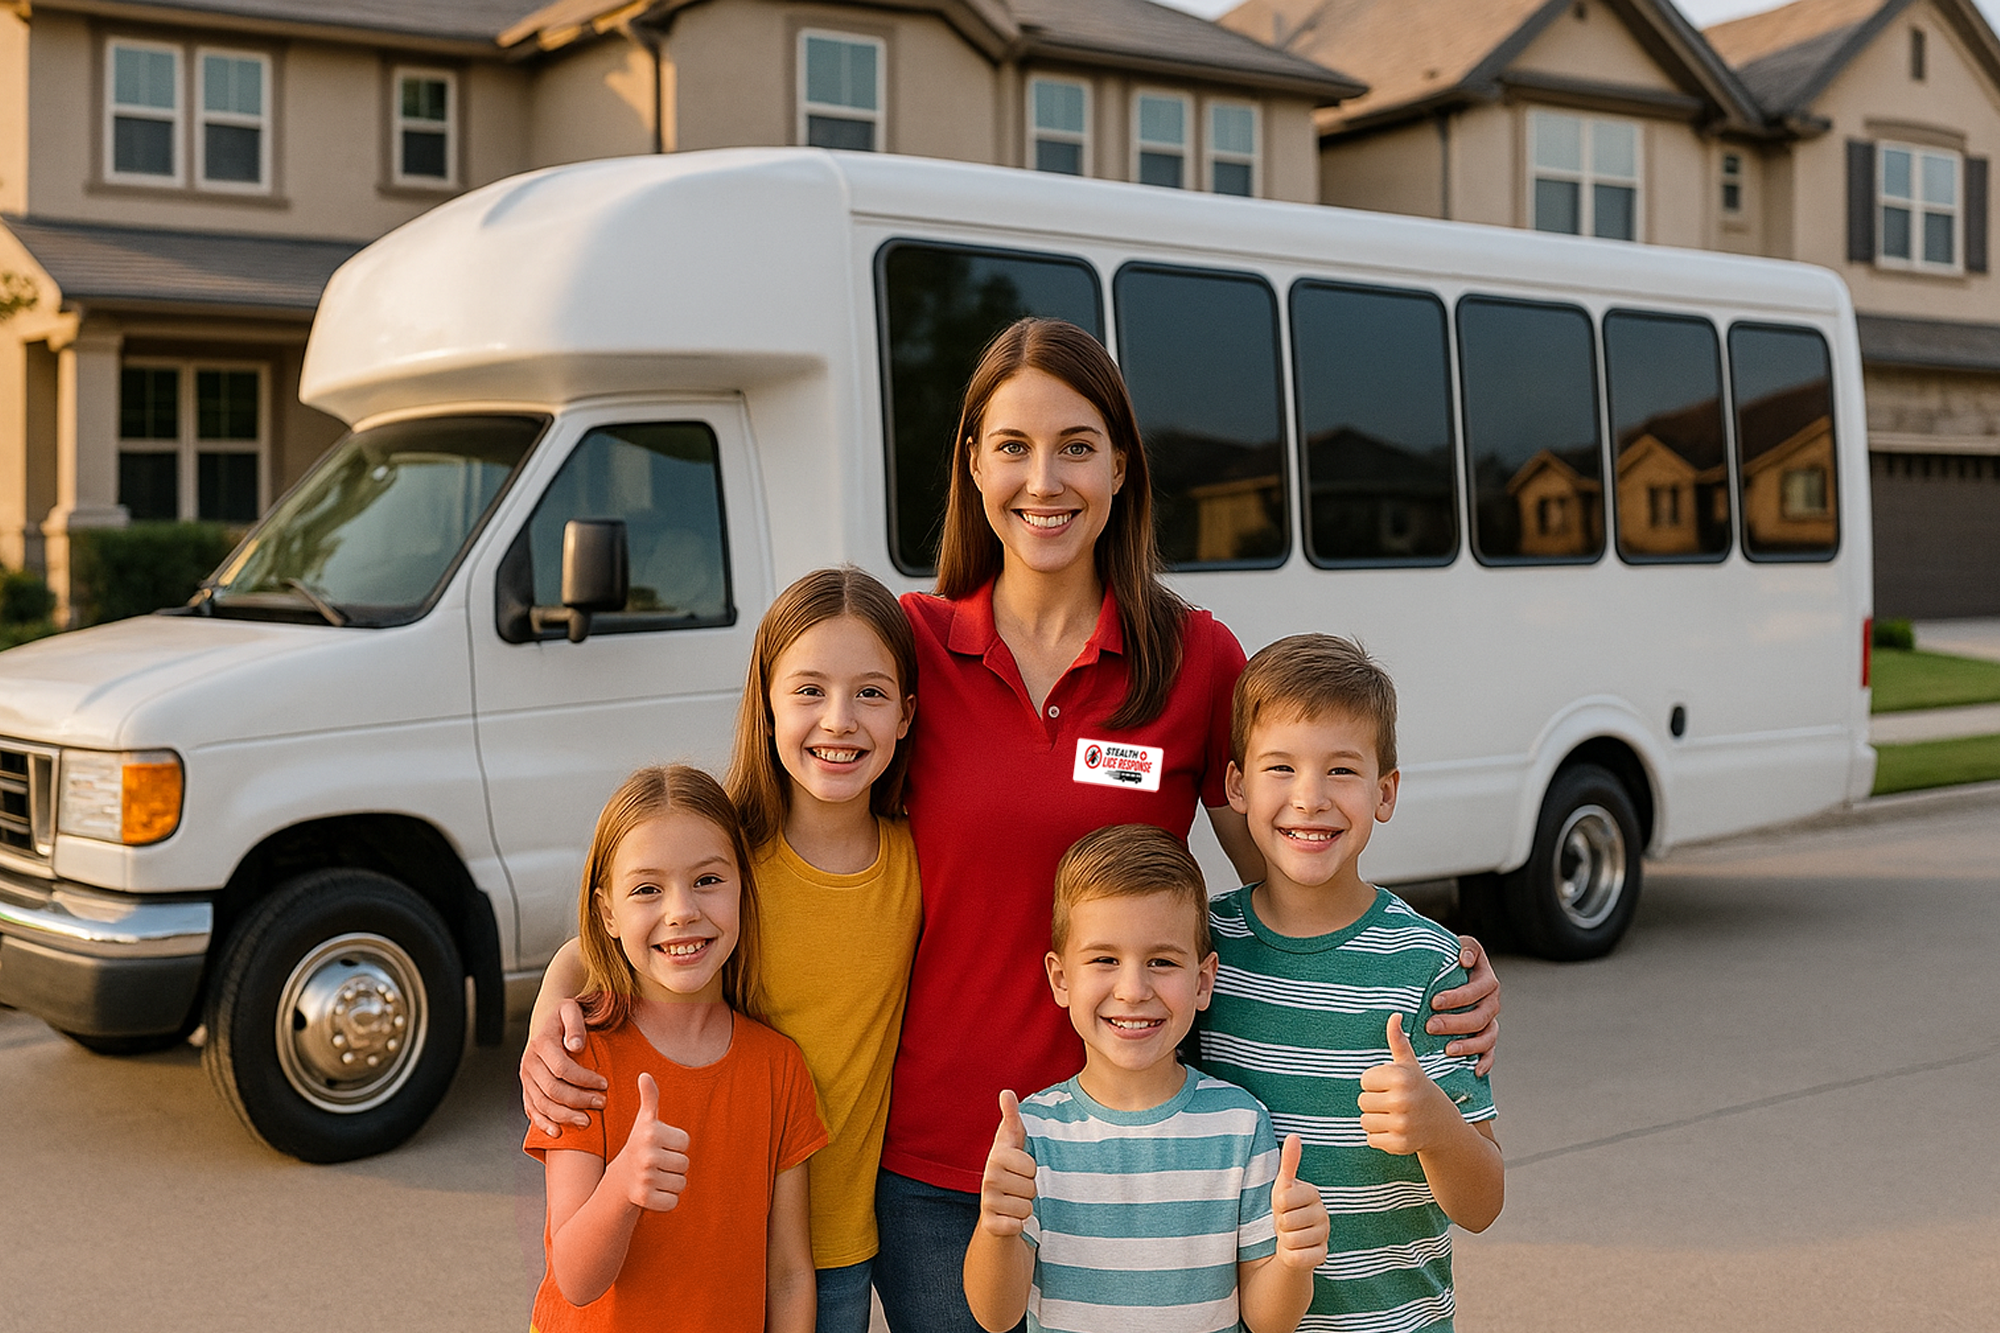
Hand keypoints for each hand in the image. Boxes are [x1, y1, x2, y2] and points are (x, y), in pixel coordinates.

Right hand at [522, 997, 606, 1134]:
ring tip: (586, 1122)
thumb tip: (576, 1046)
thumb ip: (575, 1025)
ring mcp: (526, 1078)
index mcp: (542, 1044)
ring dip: (564, 1116)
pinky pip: (532, 1109)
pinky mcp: (527, 1088)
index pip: (563, 1068)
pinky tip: (558, 1132)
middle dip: (579, 1100)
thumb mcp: (571, 1009)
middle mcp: (530, 1063)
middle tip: (601, 1104)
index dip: (584, 1079)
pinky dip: (543, 1123)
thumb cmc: (564, 1016)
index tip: (605, 1084)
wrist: (546, 1021)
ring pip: (542, 1104)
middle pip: (553, 1089)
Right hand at [610, 1073, 691, 1210]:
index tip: (660, 1145)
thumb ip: (650, 1098)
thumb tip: (645, 1075)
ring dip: (671, 1182)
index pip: (685, 1142)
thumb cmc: (639, 1145)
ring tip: (655, 1176)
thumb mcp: (644, 1121)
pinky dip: (666, 1199)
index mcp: (650, 1133)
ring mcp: (645, 1178)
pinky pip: (674, 1201)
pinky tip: (653, 1192)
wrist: (619, 1180)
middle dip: (674, 1164)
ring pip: (681, 1183)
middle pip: (685, 1163)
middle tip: (657, 1163)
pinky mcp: (644, 1199)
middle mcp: (646, 1155)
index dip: (675, 1145)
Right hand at [977, 1090, 1036, 1237]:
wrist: (995, 1209)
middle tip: (1017, 1188)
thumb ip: (1012, 1117)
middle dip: (1029, 1190)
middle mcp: (988, 1178)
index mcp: (995, 1157)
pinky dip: (1017, 1224)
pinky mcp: (990, 1225)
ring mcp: (987, 1202)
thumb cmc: (1009, 1170)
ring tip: (1013, 1201)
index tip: (1019, 1168)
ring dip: (1025, 1207)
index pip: (1031, 1166)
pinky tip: (1009, 1218)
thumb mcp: (1012, 1142)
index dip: (1031, 1169)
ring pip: (1027, 1208)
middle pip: (1031, 1188)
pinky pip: (1017, 1225)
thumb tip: (1006, 1091)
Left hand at [1270, 1134, 1327, 1271]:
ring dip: (1284, 1241)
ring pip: (1291, 1240)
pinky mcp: (1322, 1256)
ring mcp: (1324, 1236)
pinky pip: (1297, 1257)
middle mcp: (1323, 1214)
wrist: (1290, 1243)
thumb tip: (1294, 1136)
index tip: (1282, 1207)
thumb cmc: (1285, 1211)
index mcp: (1313, 1194)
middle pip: (1286, 1221)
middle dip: (1279, 1225)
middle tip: (1285, 1224)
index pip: (1283, 1199)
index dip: (1276, 1206)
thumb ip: (1289, 1162)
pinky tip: (1295, 1251)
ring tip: (1289, 1236)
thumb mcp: (1283, 1186)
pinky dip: (1289, 1256)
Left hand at [1357, 1015, 1458, 1155]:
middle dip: (1375, 1101)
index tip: (1393, 1086)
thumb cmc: (1421, 1090)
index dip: (1376, 1082)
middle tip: (1395, 1102)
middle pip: (1362, 1100)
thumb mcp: (1411, 1066)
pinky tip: (1396, 1130)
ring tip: (1394, 1116)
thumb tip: (1394, 1015)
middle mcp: (1402, 1100)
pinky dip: (1380, 1137)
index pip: (1364, 1079)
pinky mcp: (1399, 1144)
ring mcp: (1402, 1124)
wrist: (1443, 1126)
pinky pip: (1371, 1138)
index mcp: (1401, 1077)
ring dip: (1376, 1119)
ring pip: (1364, 1120)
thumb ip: (1398, 1042)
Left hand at [1427, 935, 1500, 1075]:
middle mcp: (1492, 1000)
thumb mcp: (1453, 947)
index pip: (1477, 989)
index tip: (1434, 1001)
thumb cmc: (1446, 960)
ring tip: (1448, 1050)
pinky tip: (1475, 1070)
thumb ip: (1463, 948)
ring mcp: (1491, 1019)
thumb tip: (1465, 959)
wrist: (1447, 974)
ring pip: (1487, 1036)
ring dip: (1469, 1045)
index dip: (1458, 996)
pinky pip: (1491, 1051)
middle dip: (1455, 1023)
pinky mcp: (1487, 1035)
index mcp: (1486, 978)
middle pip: (1480, 1015)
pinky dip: (1486, 1061)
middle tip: (1430, 1026)